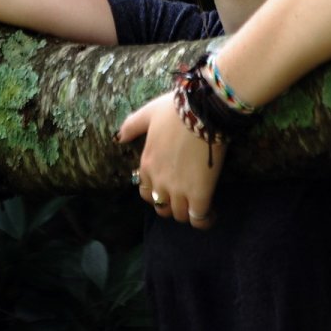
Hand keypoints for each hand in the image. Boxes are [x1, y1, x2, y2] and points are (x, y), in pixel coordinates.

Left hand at [117, 92, 222, 228]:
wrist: (201, 111)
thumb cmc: (176, 110)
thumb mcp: (148, 113)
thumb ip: (132, 126)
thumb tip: (119, 138)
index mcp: (147, 165)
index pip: (147, 193)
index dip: (159, 193)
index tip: (171, 187)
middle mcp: (159, 181)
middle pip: (162, 208)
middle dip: (173, 206)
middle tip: (187, 197)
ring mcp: (179, 189)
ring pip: (180, 215)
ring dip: (189, 212)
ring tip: (200, 204)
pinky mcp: (200, 193)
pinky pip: (199, 218)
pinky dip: (204, 220)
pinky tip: (211, 212)